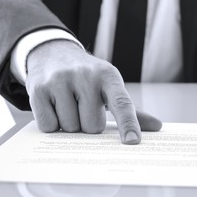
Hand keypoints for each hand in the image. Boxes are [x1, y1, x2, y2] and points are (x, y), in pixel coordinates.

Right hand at [25, 40, 161, 143]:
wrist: (52, 53)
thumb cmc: (88, 78)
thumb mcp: (110, 86)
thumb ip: (130, 109)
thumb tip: (157, 127)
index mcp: (108, 76)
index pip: (122, 104)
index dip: (128, 124)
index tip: (132, 142)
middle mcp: (85, 75)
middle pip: (92, 126)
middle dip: (88, 125)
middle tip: (83, 109)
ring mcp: (60, 80)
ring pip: (70, 128)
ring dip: (70, 125)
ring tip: (68, 106)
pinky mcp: (38, 88)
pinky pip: (48, 125)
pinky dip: (52, 124)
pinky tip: (53, 107)